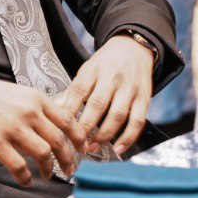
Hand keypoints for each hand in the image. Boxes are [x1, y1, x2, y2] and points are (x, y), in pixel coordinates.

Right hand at [0, 67, 85, 185]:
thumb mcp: (18, 94)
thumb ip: (36, 109)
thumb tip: (52, 130)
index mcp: (35, 99)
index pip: (67, 120)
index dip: (78, 137)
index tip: (82, 148)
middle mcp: (28, 113)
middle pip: (59, 140)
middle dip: (68, 159)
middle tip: (69, 168)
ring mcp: (13, 128)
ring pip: (43, 154)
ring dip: (49, 169)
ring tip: (48, 174)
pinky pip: (19, 166)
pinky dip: (26, 177)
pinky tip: (25, 180)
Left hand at [61, 35, 153, 156]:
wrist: (134, 48)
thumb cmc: (105, 64)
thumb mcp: (87, 70)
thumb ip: (73, 91)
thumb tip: (53, 109)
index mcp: (93, 69)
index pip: (78, 91)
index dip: (68, 112)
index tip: (61, 129)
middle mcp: (111, 78)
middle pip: (97, 105)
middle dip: (85, 128)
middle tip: (76, 144)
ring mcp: (129, 88)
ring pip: (117, 115)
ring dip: (104, 135)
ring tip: (92, 148)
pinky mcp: (144, 98)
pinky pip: (137, 121)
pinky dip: (128, 138)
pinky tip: (118, 149)